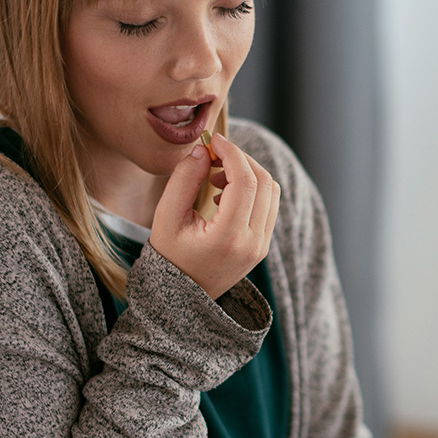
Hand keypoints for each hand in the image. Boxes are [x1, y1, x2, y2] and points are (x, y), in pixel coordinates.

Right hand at [150, 132, 280, 299]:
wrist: (183, 297)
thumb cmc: (170, 257)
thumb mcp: (166, 218)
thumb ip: (184, 180)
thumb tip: (203, 151)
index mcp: (229, 237)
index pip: (245, 182)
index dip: (231, 153)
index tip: (213, 140)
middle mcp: (253, 243)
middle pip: (265, 182)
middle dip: (241, 159)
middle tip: (214, 154)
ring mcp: (262, 245)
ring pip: (272, 192)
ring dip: (248, 173)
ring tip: (215, 176)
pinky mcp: (263, 245)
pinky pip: (268, 205)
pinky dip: (252, 189)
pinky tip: (222, 193)